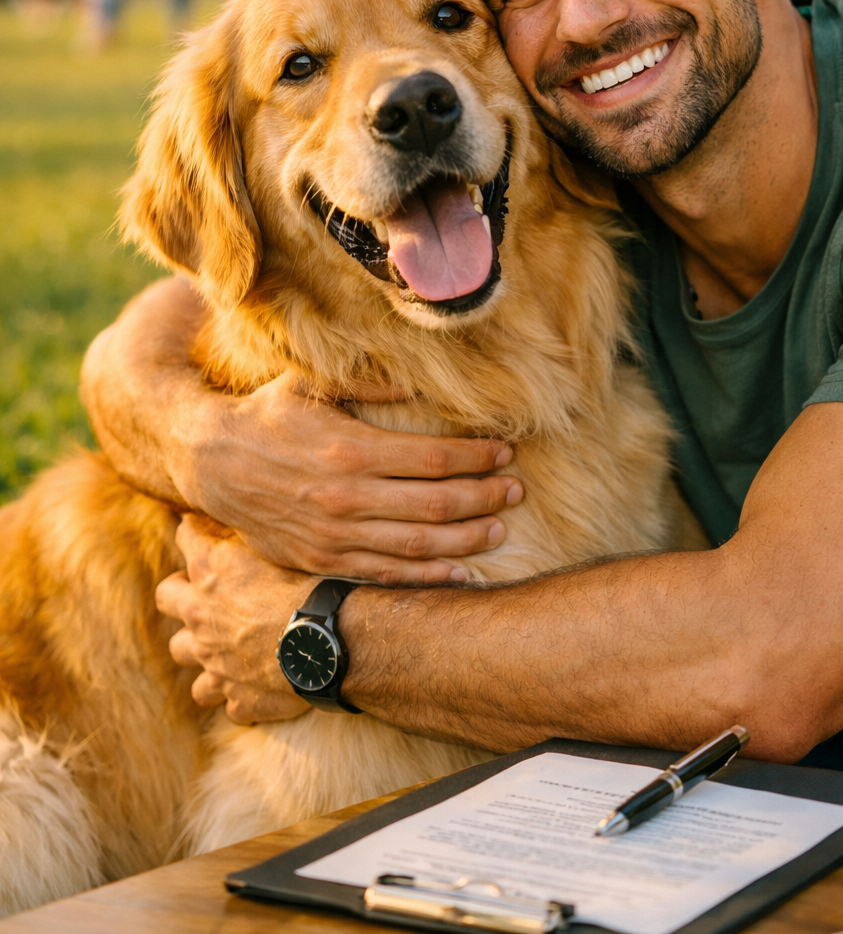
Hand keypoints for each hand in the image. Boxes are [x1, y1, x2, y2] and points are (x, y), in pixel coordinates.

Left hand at [156, 515, 315, 722]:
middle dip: (180, 590)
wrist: (330, 643)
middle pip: (166, 597)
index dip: (195, 529)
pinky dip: (239, 692)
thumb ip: (258, 528)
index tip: (204, 526)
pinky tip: (256, 682)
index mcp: (212, 571)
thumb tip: (248, 502)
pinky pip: (228, 701)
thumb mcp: (282, 543)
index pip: (187, 537)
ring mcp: (214, 662)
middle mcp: (202, 616)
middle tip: (203, 587)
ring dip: (199, 647)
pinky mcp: (238, 698)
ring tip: (220, 641)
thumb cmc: (313, 585)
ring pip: (185, 655)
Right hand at [177, 372, 523, 583]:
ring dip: (465, 540)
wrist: (210, 462)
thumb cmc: (267, 415)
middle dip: (484, 498)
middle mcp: (347, 496)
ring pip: (416, 545)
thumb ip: (369, 383)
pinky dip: (425, 577)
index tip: (506, 452)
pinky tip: (458, 572)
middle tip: (516, 491)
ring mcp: (335, 534)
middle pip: (435, 504)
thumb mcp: (312, 385)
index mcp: (351, 448)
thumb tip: (420, 382)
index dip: (477, 457)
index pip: (434, 458)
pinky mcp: (322, 560)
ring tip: (499, 529)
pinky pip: (384, 575)